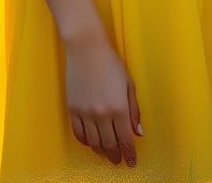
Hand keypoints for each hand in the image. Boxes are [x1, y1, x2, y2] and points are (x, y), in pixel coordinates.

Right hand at [64, 35, 142, 167]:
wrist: (86, 49)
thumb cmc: (110, 63)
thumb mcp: (129, 84)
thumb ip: (134, 110)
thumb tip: (138, 132)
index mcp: (119, 108)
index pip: (125, 140)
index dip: (129, 154)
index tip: (131, 163)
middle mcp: (102, 114)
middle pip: (109, 144)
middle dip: (115, 156)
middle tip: (118, 161)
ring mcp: (85, 113)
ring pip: (93, 142)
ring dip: (101, 151)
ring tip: (106, 153)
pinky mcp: (72, 110)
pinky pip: (78, 134)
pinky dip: (85, 142)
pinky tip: (91, 141)